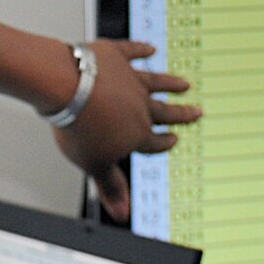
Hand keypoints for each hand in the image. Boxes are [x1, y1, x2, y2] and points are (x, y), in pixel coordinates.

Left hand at [49, 39, 199, 222]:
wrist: (65, 86)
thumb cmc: (79, 124)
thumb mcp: (94, 164)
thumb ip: (110, 186)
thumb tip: (122, 214)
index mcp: (135, 132)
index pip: (153, 141)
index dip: (163, 143)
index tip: (174, 139)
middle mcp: (138, 105)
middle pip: (163, 111)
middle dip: (181, 113)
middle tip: (197, 111)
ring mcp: (128, 78)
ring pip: (155, 82)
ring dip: (170, 83)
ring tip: (184, 84)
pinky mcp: (114, 55)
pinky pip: (132, 51)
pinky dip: (141, 50)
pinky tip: (150, 48)